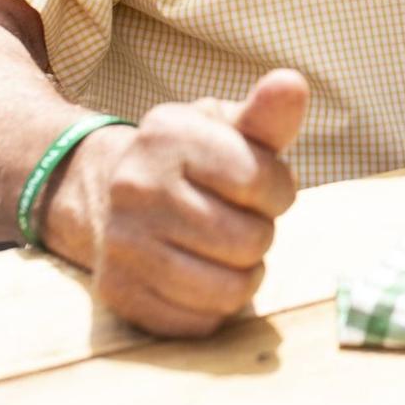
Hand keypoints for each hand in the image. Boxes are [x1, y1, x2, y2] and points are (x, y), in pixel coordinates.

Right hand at [51, 69, 307, 337]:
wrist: (113, 194)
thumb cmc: (195, 160)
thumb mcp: (229, 128)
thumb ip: (267, 114)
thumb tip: (292, 83)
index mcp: (166, 133)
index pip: (260, 180)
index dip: (279, 189)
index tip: (262, 185)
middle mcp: (134, 186)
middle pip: (250, 239)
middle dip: (261, 231)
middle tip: (239, 218)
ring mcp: (121, 243)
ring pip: (230, 288)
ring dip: (245, 273)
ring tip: (226, 248)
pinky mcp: (118, 293)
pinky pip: (201, 321)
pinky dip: (216, 305)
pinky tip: (201, 273)